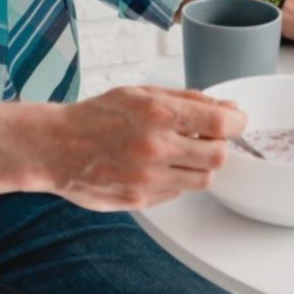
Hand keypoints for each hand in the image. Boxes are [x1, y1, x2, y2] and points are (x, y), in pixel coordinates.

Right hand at [30, 86, 246, 211]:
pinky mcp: (140, 200)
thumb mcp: (142, 93)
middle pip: (219, 157)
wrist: (56, 147)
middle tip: (206, 138)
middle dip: (219, 146)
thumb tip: (229, 110)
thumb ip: (188, 100)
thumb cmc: (98, 116)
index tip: (236, 121)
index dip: (237, 123)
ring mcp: (148, 178)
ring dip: (199, 165)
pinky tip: (158, 167)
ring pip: (202, 179)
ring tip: (179, 153)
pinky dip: (176, 179)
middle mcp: (155, 147)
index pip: (221, 124)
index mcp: (157, 113)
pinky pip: (178, 192)